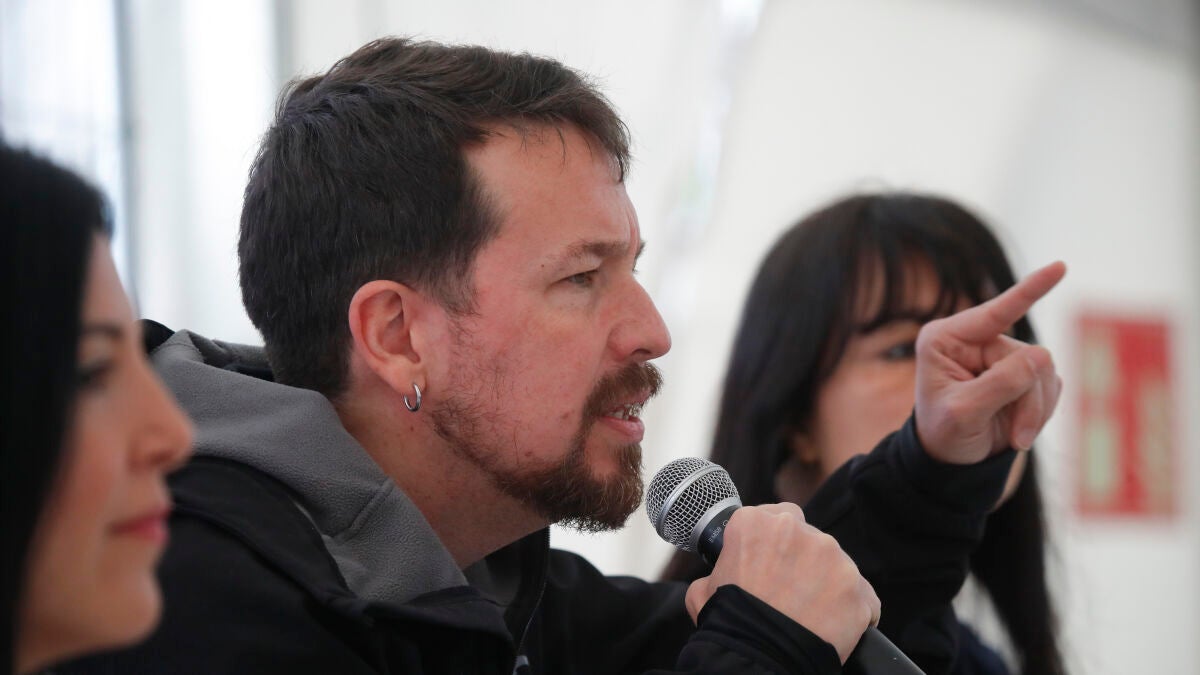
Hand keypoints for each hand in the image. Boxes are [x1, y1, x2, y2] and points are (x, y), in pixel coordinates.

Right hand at [684, 503, 879, 663]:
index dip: (773, 542)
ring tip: (810, 613)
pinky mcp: (859, 589)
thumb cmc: (729, 625)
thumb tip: (723, 572)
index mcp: (755, 524)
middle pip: (808, 537)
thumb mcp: (702, 589)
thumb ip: (717, 570)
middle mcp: (798, 531)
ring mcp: (834, 558)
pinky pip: (862, 595)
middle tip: (789, 591)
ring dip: (826, 583)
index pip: (774, 517)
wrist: (760, 661)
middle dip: (801, 560)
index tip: (771, 562)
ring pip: (835, 564)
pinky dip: (852, 609)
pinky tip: (834, 626)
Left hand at [915, 261, 1065, 463]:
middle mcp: (974, 340)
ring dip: (1036, 410)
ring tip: (1016, 436)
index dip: (1030, 290)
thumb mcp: (963, 413)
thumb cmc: (944, 434)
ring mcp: (1000, 355)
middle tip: (1017, 435)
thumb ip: (999, 384)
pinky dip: (1042, 412)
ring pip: (1045, 372)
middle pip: (1028, 356)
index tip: (1061, 266)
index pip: (994, 312)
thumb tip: (1041, 355)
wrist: (951, 460)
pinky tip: (1021, 427)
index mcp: (947, 338)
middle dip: (1028, 399)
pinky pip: (1052, 385)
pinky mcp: (1022, 373)